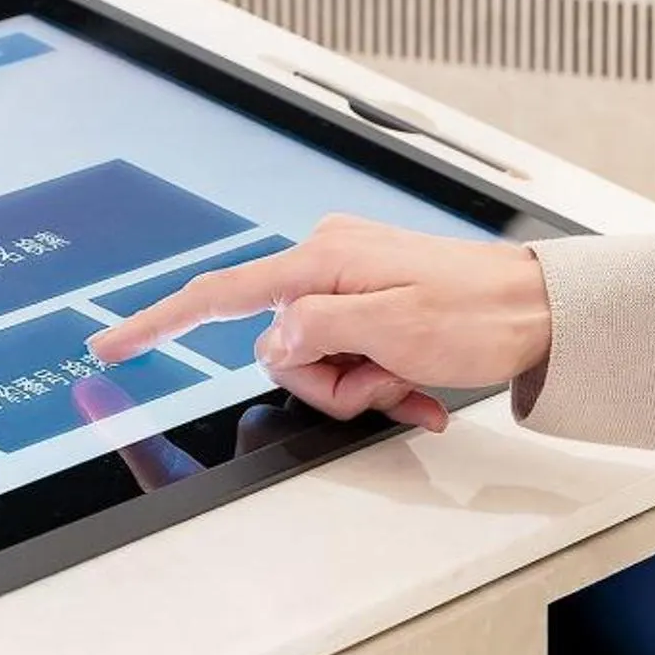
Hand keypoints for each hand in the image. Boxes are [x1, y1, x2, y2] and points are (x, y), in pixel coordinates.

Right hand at [88, 215, 552, 433]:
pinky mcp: (372, 304)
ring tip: (411, 381)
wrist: (544, 312)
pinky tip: (420, 391)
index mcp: (321, 262)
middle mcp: (327, 264)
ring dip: (363, 388)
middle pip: (280, 350)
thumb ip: (319, 330)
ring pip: (318, 364)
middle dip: (329, 385)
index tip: (110, 344)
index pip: (220, 293)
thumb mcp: (394, 329)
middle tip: (387, 383)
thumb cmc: (482, 313)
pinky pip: (352, 357)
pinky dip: (382, 382)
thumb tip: (274, 339)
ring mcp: (350, 284)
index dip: (158, 321)